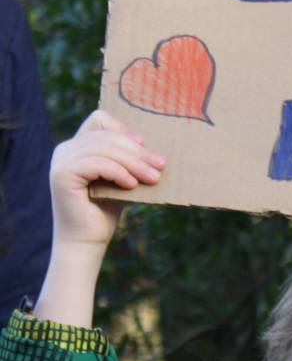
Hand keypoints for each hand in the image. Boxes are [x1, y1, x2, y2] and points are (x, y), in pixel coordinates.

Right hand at [50, 110, 164, 256]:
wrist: (87, 240)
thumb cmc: (105, 211)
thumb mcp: (120, 179)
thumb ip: (127, 161)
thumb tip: (154, 149)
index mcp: (77, 146)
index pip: (100, 119)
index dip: (123, 128)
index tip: (145, 144)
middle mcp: (65, 149)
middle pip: (107, 136)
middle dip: (138, 151)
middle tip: (160, 166)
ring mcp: (61, 161)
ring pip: (105, 149)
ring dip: (134, 163)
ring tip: (153, 178)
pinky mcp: (61, 175)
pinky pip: (97, 164)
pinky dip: (119, 172)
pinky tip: (132, 184)